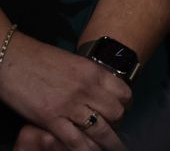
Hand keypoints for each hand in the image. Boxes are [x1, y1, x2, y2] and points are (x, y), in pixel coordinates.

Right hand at [0, 33, 130, 149]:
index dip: (126, 105)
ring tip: (114, 148)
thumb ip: (90, 78)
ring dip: (109, 142)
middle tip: (114, 131)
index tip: (123, 112)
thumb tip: (101, 92)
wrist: (12, 59)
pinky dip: (85, 148)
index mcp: (94, 72)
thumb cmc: (40, 59)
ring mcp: (69, 105)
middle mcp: (87, 88)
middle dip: (117, 124)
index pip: (124, 93)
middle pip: (115, 113)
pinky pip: (75, 140)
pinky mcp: (50, 119)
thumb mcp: (74, 62)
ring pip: (100, 129)